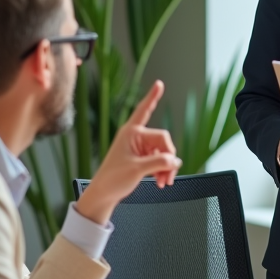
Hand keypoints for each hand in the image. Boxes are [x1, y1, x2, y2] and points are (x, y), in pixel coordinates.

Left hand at [80, 81, 182, 224]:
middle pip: (164, 141)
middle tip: (168, 176)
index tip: (159, 84)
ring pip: (164, 153)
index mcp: (131, 132)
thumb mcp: (137, 170)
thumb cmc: (112, 179)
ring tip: (165, 182)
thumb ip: (159, 163)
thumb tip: (175, 160)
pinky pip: (160, 160)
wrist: (104, 194)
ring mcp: (140, 148)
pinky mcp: (142, 158)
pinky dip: (163, 170)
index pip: (144, 110)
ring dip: (167, 168)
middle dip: (168, 159)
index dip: (153, 97)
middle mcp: (136, 137)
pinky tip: (162, 180)